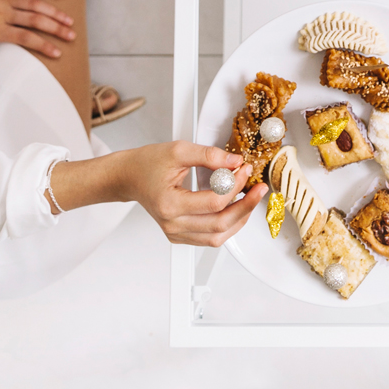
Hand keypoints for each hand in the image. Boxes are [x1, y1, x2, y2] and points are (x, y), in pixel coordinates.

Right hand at [50, 143, 267, 246]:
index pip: (213, 202)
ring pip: (217, 237)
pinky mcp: (180, 235)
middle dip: (245, 206)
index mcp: (169, 204)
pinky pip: (210, 238)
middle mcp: (172, 225)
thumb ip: (209, 155)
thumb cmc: (148, 163)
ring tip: (251, 199)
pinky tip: (236, 208)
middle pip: (219, 225)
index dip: (235, 185)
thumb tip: (235, 162)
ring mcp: (176, 233)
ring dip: (239, 218)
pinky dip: (228, 225)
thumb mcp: (179, 150)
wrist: (129, 177)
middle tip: (259, 189)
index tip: (244, 169)